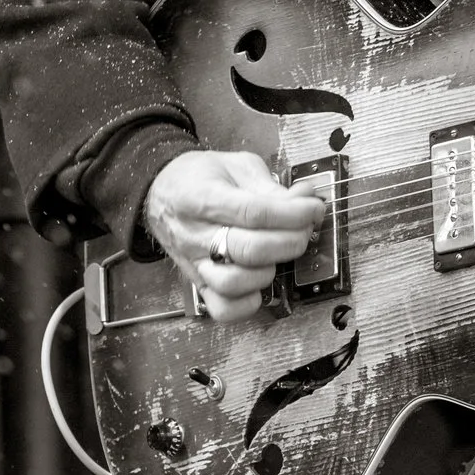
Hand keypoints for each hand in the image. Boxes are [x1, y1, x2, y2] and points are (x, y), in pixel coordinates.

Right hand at [143, 149, 330, 324]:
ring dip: (270, 269)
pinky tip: (260, 281)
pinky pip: (223, 308)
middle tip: (304, 228)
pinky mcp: (198, 283)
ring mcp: (195, 262)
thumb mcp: (236, 165)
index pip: (255, 212)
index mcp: (203, 196)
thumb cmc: (200, 177)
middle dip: (291, 240)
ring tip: (278, 253)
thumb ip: (269, 185)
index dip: (293, 213)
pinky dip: (248, 302)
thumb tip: (303, 201)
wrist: (161, 192)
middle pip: (250, 249)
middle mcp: (195, 234)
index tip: (313, 208)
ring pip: (235, 282)